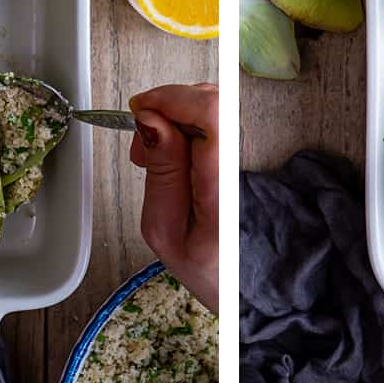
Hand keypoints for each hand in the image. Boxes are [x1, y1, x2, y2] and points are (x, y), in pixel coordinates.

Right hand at [129, 83, 217, 312]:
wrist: (235, 284)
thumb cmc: (202, 267)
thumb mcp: (162, 229)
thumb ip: (161, 171)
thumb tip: (151, 120)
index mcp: (221, 191)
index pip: (213, 114)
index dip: (173, 98)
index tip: (141, 109)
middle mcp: (240, 167)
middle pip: (213, 100)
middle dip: (168, 106)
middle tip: (141, 141)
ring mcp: (242, 159)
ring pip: (212, 106)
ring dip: (174, 115)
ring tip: (152, 153)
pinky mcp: (236, 156)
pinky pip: (212, 123)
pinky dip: (184, 126)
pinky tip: (169, 154)